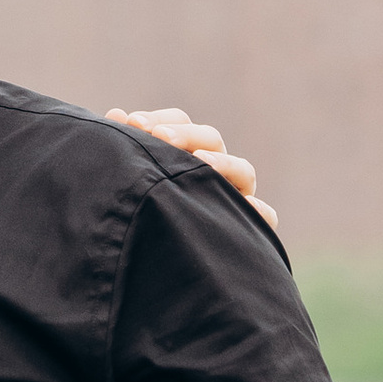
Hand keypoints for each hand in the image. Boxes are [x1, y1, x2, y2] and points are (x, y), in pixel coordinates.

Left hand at [108, 108, 278, 230]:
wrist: (149, 266)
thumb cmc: (134, 212)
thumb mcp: (127, 178)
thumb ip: (126, 147)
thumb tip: (117, 115)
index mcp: (183, 152)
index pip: (179, 123)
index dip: (160, 119)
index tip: (132, 122)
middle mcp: (211, 170)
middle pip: (211, 139)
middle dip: (185, 134)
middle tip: (159, 136)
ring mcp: (232, 195)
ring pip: (243, 171)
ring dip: (224, 163)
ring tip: (202, 161)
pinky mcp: (246, 226)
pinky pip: (265, 216)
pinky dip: (260, 210)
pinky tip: (247, 208)